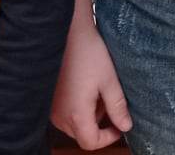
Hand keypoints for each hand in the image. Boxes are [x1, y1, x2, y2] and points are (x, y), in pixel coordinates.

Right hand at [52, 19, 133, 148]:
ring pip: (74, 123)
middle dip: (100, 123)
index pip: (91, 143)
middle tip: (110, 100)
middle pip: (82, 134)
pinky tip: (85, 85)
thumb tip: (126, 125)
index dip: (108, 138)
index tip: (120, 125)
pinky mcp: (49, 98)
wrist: (67, 31)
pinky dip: (78, 105)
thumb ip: (118, 107)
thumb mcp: (109, 80)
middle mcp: (59, 115)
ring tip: (97, 88)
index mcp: (75, 114)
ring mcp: (51, 108)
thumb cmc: (87, 52)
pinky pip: (66, 112)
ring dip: (89, 113)